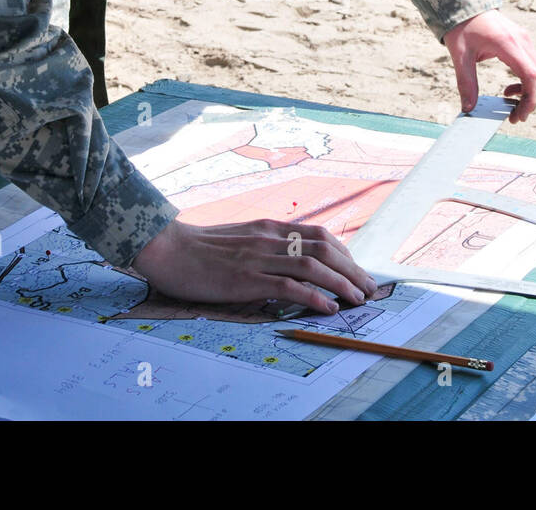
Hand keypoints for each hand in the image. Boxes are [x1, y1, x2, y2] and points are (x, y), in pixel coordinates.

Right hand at [130, 218, 377, 313]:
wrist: (166, 248)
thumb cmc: (198, 247)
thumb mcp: (238, 238)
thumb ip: (263, 245)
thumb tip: (286, 259)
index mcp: (268, 227)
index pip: (318, 234)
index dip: (344, 252)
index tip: (356, 269)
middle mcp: (270, 238)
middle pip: (324, 248)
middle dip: (352, 269)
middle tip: (369, 287)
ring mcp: (259, 258)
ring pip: (313, 266)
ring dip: (341, 283)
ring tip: (358, 299)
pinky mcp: (247, 279)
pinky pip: (289, 286)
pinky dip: (314, 297)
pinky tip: (328, 308)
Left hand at [443, 10, 535, 123]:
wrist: (466, 4)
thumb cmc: (462, 27)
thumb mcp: (460, 56)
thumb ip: (466, 82)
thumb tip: (468, 108)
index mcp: (508, 44)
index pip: (532, 76)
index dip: (530, 99)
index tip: (519, 115)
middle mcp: (523, 41)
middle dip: (532, 100)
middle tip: (515, 116)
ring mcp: (525, 40)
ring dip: (531, 92)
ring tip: (510, 103)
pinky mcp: (524, 42)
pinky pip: (534, 67)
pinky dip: (527, 82)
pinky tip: (510, 89)